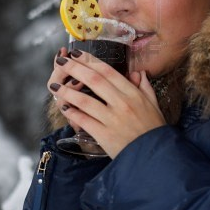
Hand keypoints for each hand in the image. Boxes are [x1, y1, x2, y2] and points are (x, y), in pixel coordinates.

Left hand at [47, 49, 165, 158]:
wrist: (153, 156)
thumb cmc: (153, 129)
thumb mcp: (153, 104)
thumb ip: (145, 87)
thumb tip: (139, 72)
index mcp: (132, 93)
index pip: (108, 71)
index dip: (90, 61)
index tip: (77, 53)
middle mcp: (121, 103)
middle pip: (94, 81)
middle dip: (75, 69)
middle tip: (62, 62)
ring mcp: (111, 119)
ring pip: (85, 101)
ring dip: (67, 92)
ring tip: (55, 86)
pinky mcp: (104, 135)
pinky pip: (84, 121)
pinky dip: (72, 113)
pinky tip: (64, 108)